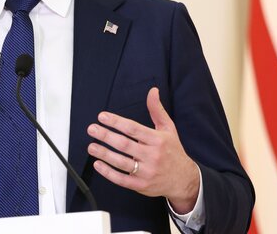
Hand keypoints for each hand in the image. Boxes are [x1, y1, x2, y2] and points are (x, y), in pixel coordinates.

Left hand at [87, 87, 198, 213]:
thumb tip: (152, 91)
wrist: (184, 179)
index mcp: (157, 139)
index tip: (102, 116)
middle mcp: (152, 155)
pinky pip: (122, 179)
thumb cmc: (173, 151)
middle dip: (106, 136)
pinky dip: (108, 173)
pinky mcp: (142, 185)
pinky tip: (98, 164)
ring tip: (91, 146)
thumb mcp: (168, 128)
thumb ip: (157, 109)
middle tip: (92, 129)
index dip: (116, 122)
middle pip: (124, 144)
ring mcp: (147, 171)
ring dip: (104, 154)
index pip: (133, 128)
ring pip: (121, 162)